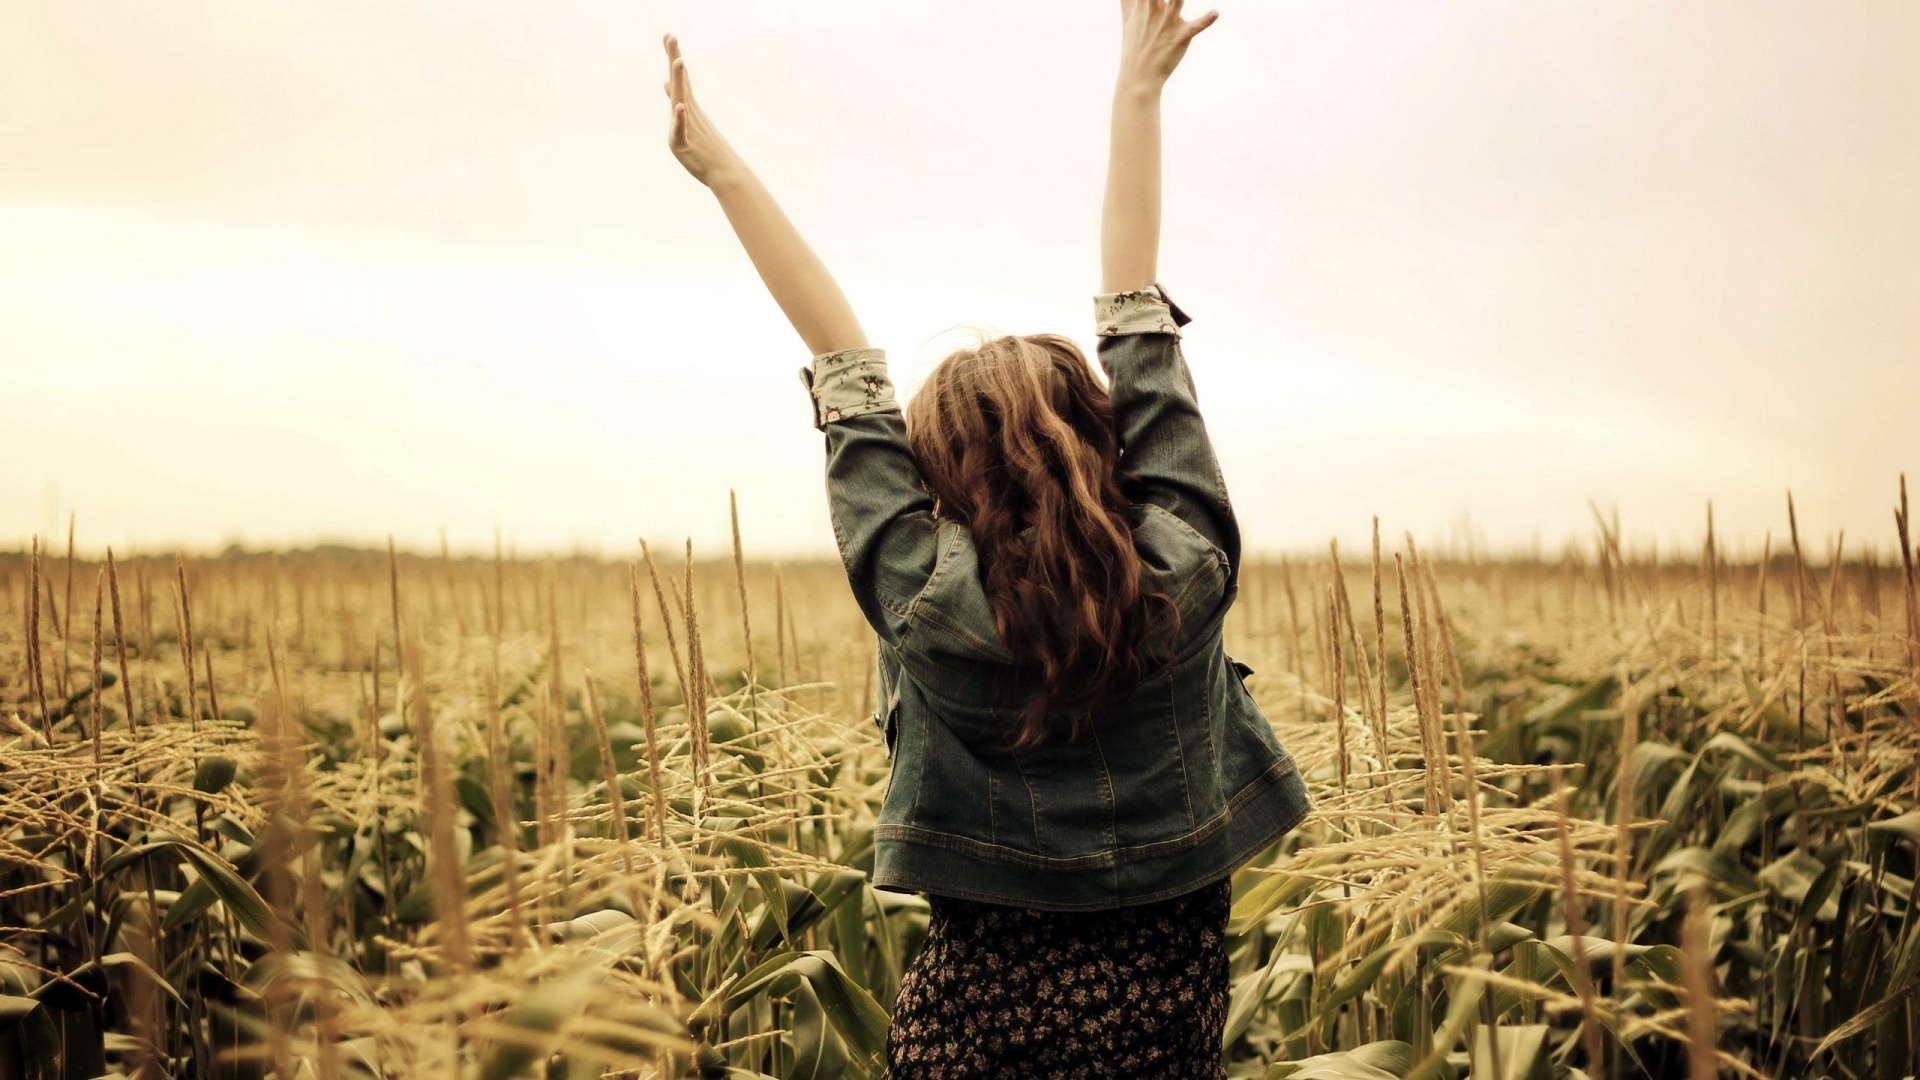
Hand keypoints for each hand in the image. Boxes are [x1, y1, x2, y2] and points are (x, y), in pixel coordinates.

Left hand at [664, 34, 743, 186]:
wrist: (724, 172)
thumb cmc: (708, 150)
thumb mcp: (687, 123)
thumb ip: (677, 102)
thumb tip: (666, 83)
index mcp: (688, 108)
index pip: (680, 79)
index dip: (674, 58)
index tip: (669, 37)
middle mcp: (688, 113)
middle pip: (680, 82)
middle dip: (674, 58)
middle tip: (670, 36)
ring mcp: (687, 127)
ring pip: (681, 101)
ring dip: (680, 81)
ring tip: (677, 62)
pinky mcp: (683, 144)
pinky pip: (681, 130)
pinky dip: (680, 118)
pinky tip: (680, 107)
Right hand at [1116, 0, 1218, 91]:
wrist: (1139, 78)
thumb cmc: (1134, 48)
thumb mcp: (1127, 20)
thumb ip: (1127, 3)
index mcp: (1143, 5)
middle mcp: (1156, 11)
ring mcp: (1168, 24)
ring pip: (1177, 1)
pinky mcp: (1180, 37)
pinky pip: (1196, 26)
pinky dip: (1207, 19)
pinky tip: (1215, 13)